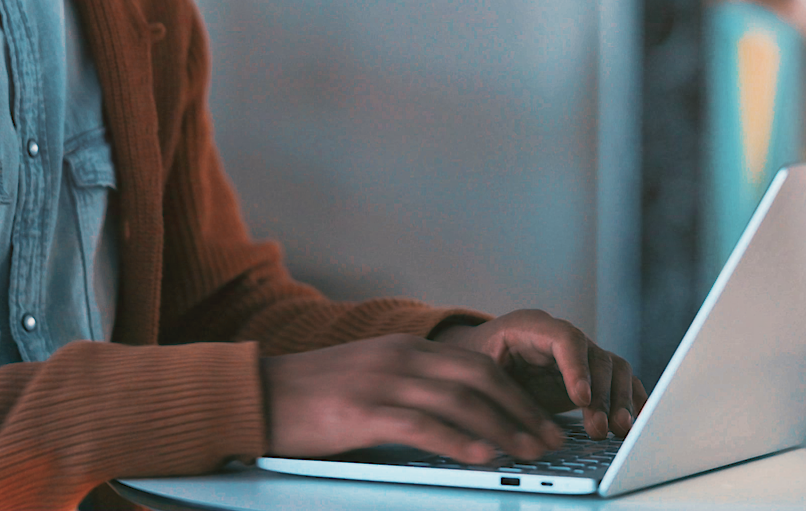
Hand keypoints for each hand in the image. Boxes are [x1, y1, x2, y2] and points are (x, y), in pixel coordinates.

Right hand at [260, 333, 565, 463]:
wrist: (256, 393)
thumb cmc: (310, 397)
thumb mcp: (368, 378)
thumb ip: (409, 389)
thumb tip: (456, 420)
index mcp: (403, 349)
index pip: (475, 366)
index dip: (515, 393)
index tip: (540, 419)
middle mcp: (399, 358)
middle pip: (478, 380)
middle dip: (521, 412)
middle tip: (548, 440)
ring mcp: (381, 382)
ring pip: (459, 402)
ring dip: (502, 429)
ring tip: (530, 453)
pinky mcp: (362, 411)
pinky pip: (422, 425)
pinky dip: (458, 441)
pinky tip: (482, 457)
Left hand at [432, 309, 647, 438]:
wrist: (481, 355)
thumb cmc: (476, 362)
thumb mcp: (477, 371)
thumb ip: (497, 391)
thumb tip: (516, 426)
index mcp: (530, 326)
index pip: (564, 338)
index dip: (577, 367)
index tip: (581, 399)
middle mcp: (562, 336)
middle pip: (595, 356)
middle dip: (602, 395)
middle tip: (599, 427)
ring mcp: (580, 353)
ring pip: (613, 368)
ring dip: (619, 400)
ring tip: (617, 430)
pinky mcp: (591, 373)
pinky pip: (620, 379)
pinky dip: (632, 397)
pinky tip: (636, 419)